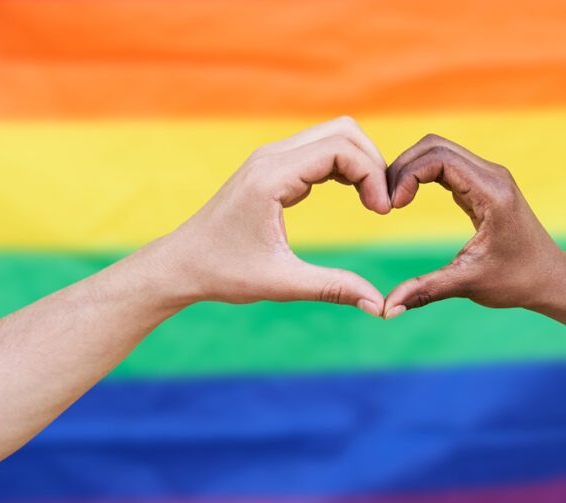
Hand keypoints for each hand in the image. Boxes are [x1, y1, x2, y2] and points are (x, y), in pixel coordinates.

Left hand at [148, 117, 389, 316]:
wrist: (182, 264)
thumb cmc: (224, 273)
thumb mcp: (282, 283)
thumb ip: (334, 288)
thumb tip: (380, 306)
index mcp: (271, 177)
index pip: (340, 148)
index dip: (372, 174)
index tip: (382, 212)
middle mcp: (271, 157)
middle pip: (343, 131)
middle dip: (373, 162)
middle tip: (383, 205)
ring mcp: (271, 158)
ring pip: (334, 135)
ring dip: (361, 162)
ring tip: (373, 202)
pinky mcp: (274, 167)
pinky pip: (321, 150)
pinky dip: (345, 166)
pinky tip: (356, 197)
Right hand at [382, 134, 565, 317]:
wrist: (549, 277)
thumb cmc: (516, 281)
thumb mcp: (467, 284)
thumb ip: (425, 291)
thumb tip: (385, 309)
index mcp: (492, 192)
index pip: (438, 158)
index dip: (407, 175)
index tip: (392, 207)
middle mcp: (492, 175)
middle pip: (434, 145)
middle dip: (402, 167)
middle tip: (384, 201)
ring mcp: (489, 176)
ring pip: (438, 150)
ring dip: (410, 169)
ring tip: (392, 200)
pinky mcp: (483, 183)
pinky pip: (446, 164)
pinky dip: (421, 174)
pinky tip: (407, 199)